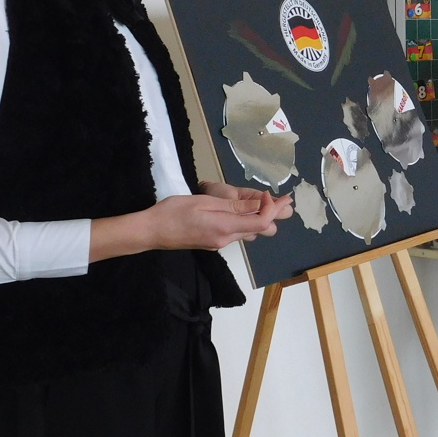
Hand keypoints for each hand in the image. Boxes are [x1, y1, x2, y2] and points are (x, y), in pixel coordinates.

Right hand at [89, 188, 292, 260]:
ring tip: (269, 201)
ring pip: (249, 231)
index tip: (275, 194)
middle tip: (285, 199)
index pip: (261, 222)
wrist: (152, 231)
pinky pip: (237, 231)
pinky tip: (246, 209)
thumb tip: (259, 204)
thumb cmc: (174, 212)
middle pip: (259, 229)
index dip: (273, 209)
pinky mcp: (213, 242)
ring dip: (261, 217)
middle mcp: (226, 239)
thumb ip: (233, 206)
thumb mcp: (205, 203)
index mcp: (225, 228)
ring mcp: (219, 242)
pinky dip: (247, 220)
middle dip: (274, 213)